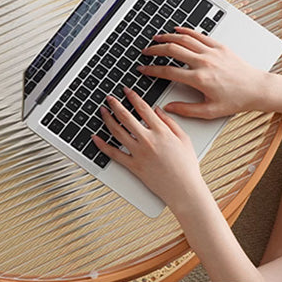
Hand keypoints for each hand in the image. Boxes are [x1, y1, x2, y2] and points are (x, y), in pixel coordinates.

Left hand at [92, 87, 203, 207]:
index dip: (133, 97)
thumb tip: (158, 110)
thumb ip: (170, 122)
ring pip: (117, 132)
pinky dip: (102, 145)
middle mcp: (148, 140)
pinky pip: (114, 154)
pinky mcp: (133, 166)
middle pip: (126, 117)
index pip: (143, 108)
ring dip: (107, 119)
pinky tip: (95, 138)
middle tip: (109, 98)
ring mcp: (139, 153)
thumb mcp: (184, 139)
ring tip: (102, 112)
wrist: (183, 189)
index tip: (127, 91)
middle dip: (116, 104)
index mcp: (162, 132)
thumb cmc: (186, 167)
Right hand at [139, 27, 268, 118]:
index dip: (152, 70)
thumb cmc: (236, 100)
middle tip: (146, 51)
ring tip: (156, 38)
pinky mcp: (219, 47)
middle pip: (172, 50)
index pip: (168, 71)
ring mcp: (212, 52)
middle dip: (155, 49)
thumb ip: (186, 110)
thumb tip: (168, 108)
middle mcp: (204, 62)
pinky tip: (177, 31)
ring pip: (184, 39)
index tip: (143, 69)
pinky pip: (198, 35)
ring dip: (167, 37)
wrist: (256, 88)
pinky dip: (185, 31)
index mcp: (199, 79)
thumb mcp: (209, 111)